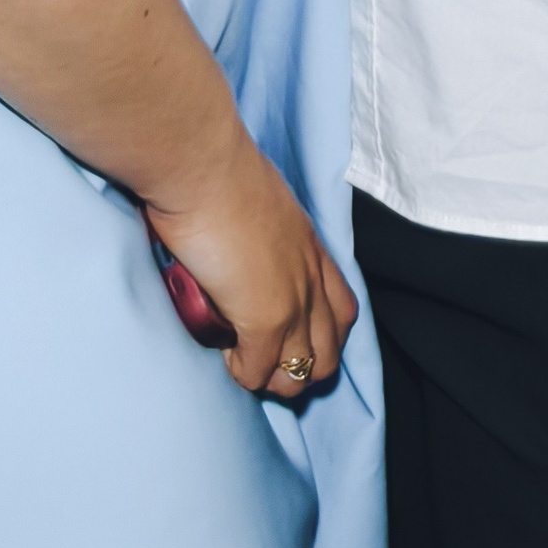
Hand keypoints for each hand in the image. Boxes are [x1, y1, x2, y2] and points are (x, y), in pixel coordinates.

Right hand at [146, 145, 356, 402]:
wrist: (205, 168)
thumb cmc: (218, 172)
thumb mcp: (259, 204)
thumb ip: (261, 235)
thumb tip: (237, 251)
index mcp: (311, 249)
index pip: (342, 311)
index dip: (321, 336)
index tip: (288, 337)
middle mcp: (311, 279)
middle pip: (328, 354)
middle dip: (300, 369)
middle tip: (264, 359)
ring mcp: (293, 304)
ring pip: (301, 375)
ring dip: (273, 378)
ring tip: (244, 363)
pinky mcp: (264, 322)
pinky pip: (257, 373)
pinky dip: (242, 373)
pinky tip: (225, 356)